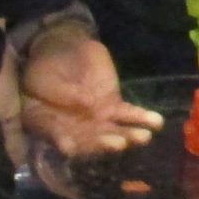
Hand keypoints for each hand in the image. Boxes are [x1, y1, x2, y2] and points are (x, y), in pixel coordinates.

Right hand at [19, 28, 160, 156]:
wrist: (63, 51)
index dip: (62, 141)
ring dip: (128, 136)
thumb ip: (61, 91)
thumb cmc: (45, 67)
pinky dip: (141, 119)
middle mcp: (73, 130)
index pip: (55, 135)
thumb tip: (87, 104)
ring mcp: (95, 120)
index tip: (70, 147)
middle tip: (118, 144)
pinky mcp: (112, 106)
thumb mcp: (43, 76)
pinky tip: (156, 122)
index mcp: (48, 124)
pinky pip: (128, 115)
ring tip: (143, 136)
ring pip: (113, 132)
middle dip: (104, 144)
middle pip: (89, 141)